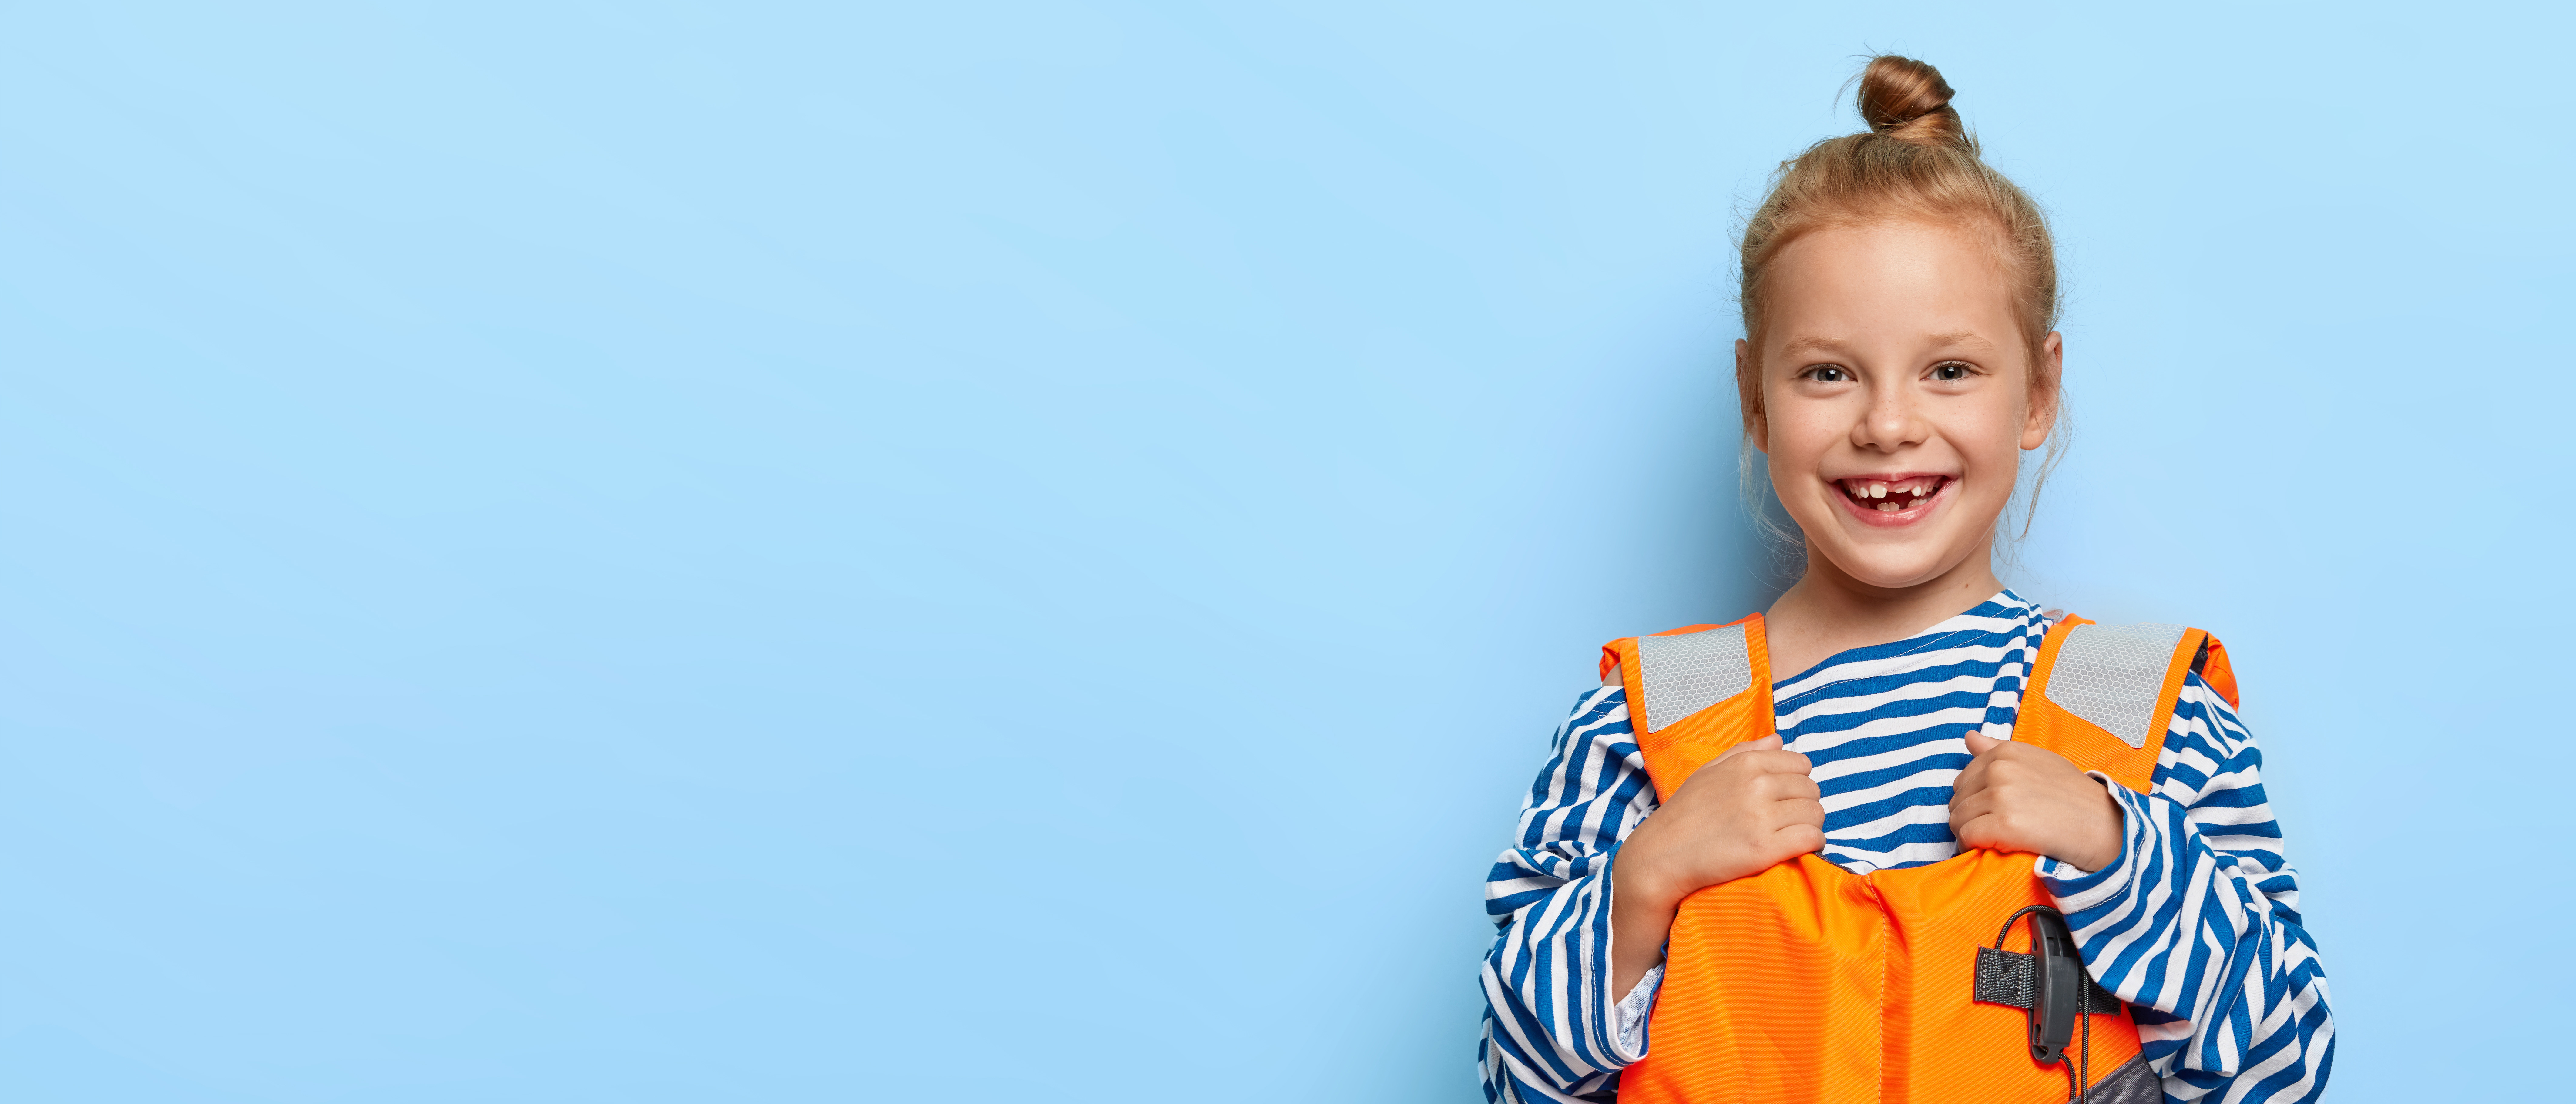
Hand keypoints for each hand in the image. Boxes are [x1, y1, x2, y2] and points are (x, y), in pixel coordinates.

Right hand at [1609, 735, 1823, 994]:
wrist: (1661, 856)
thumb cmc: (1684, 814)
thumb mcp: (1708, 771)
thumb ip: (1745, 752)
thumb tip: (1779, 740)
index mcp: (1746, 763)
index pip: (1801, 765)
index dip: (1796, 782)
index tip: (1784, 798)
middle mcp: (1757, 785)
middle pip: (1811, 790)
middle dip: (1803, 805)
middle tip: (1785, 821)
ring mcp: (1762, 817)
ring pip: (1816, 815)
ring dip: (1808, 825)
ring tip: (1789, 835)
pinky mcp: (1765, 849)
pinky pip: (1812, 839)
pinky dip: (1811, 844)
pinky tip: (1796, 848)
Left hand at [1948, 733, 2124, 871]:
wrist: (2104, 826)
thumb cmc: (2073, 797)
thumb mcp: (2039, 761)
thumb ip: (1999, 749)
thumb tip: (1969, 738)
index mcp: (2006, 752)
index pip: (1964, 778)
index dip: (1973, 800)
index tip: (1990, 812)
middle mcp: (2000, 769)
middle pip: (1958, 799)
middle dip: (1969, 816)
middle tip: (1993, 830)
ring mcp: (2001, 795)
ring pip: (1958, 819)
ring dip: (1969, 833)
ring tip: (1992, 840)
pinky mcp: (2004, 824)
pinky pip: (1966, 836)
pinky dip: (1972, 846)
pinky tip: (1990, 849)